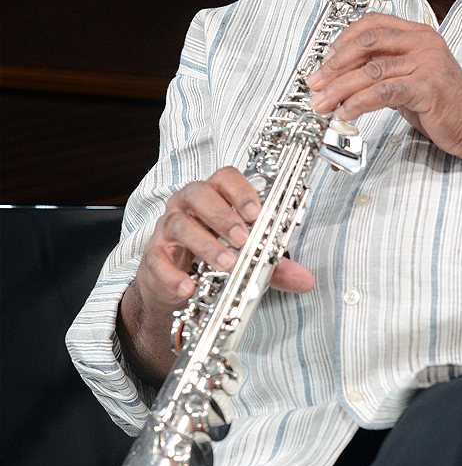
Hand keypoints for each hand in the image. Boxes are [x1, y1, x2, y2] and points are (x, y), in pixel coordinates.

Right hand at [135, 166, 313, 312]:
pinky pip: (157, 261)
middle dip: (223, 216)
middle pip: (198, 194)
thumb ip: (274, 268)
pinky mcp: (153, 257)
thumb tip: (304, 280)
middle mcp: (187, 206)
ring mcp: (166, 230)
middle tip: (244, 240)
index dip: (241, 191)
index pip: (224, 178)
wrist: (176, 284)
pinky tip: (189, 287)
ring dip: (206, 244)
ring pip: (179, 224)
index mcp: (213, 197)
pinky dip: (173, 275)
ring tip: (227, 264)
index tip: (258, 213)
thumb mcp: (247, 260)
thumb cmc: (213, 258)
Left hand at [306, 13, 461, 161]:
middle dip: (334, 65)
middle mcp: (423, 42)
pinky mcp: (427, 86)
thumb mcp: (410, 79)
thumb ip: (383, 71)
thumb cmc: (444, 105)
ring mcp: (427, 63)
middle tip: (315, 82)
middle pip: (366, 44)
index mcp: (418, 34)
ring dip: (340, 88)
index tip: (324, 61)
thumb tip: (343, 77)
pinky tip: (346, 111)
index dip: (342, 41)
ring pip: (371, 70)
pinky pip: (384, 91)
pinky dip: (359, 102)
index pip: (372, 25)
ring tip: (323, 102)